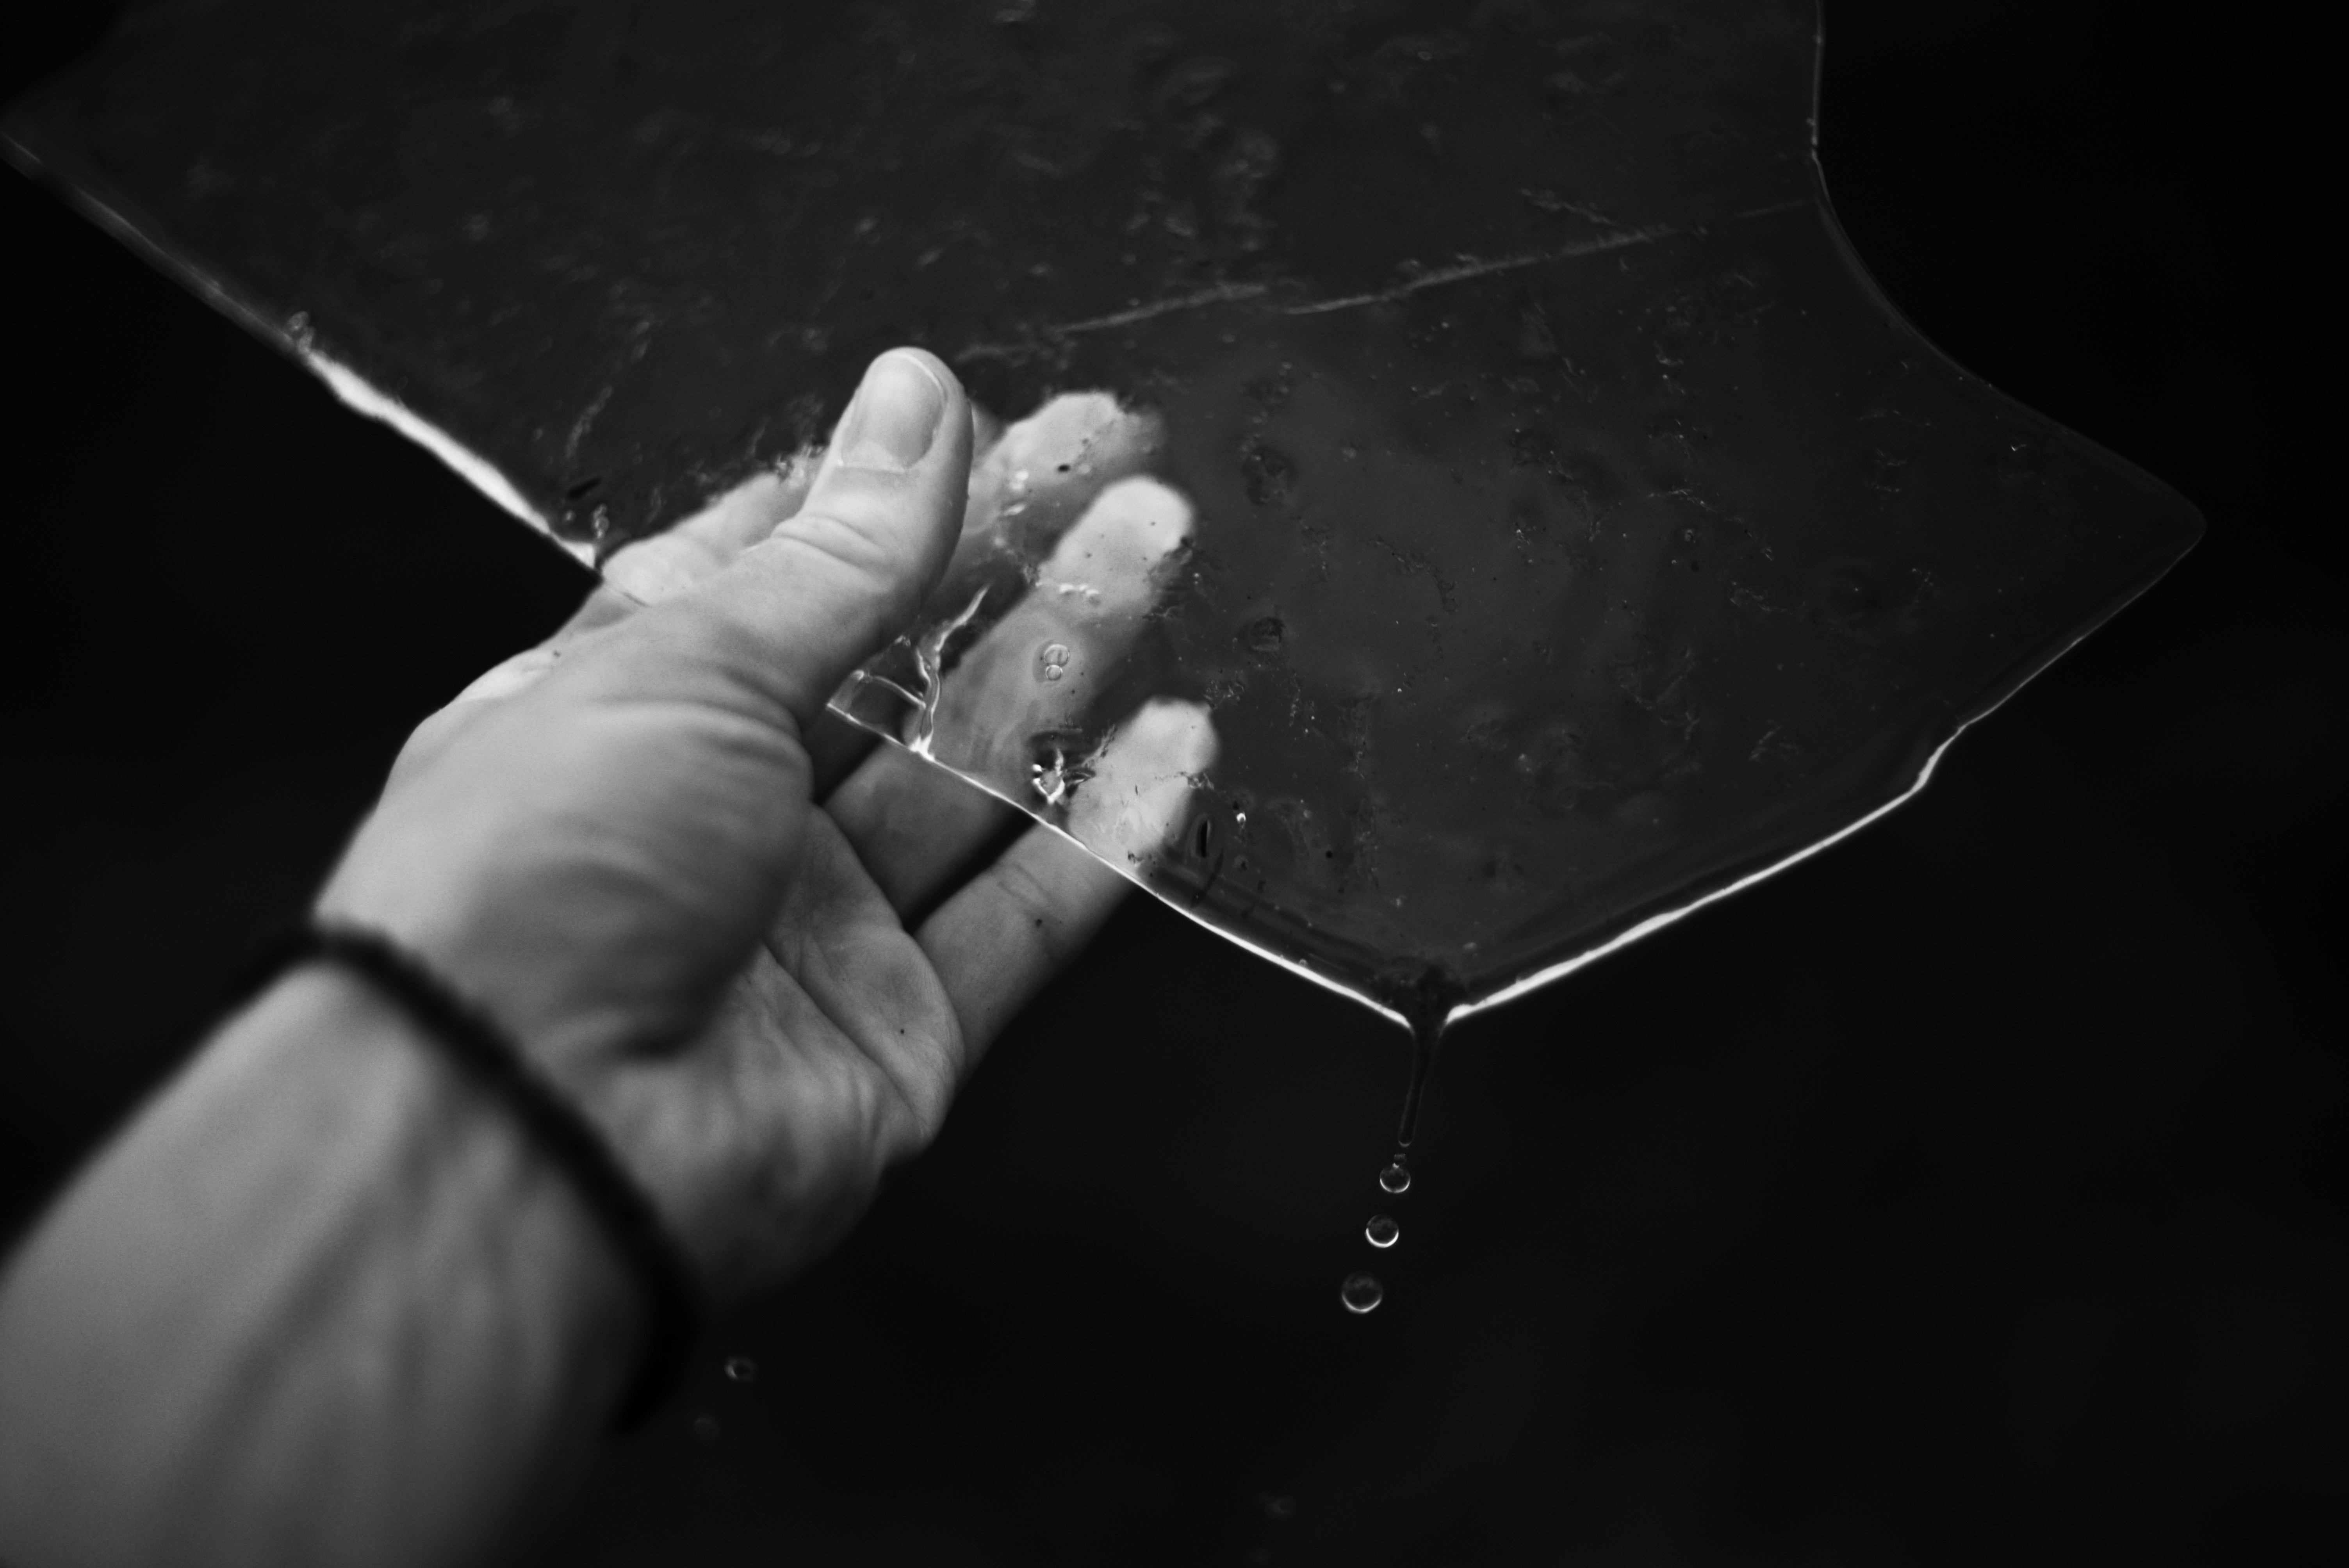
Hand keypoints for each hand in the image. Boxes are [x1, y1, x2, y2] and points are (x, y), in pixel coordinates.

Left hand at [320, 349, 1149, 1301]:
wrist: (522, 1132)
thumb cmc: (541, 869)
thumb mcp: (685, 665)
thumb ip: (833, 552)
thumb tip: (916, 400)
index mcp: (632, 706)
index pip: (781, 572)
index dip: (893, 494)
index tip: (1002, 423)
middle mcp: (724, 815)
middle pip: (897, 667)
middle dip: (1012, 559)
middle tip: (1124, 467)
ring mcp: (816, 930)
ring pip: (971, 775)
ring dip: (1071, 662)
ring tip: (1164, 548)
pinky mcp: (897, 1035)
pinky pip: (1021, 920)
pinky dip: (1104, 837)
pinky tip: (1176, 746)